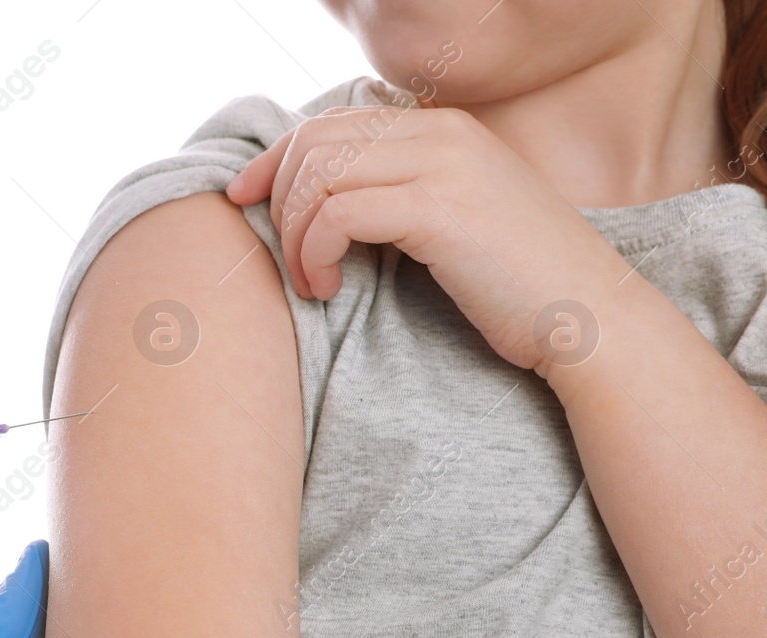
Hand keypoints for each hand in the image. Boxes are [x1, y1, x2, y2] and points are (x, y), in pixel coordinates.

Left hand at [226, 105, 630, 370]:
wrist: (590, 319)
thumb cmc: (516, 288)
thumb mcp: (451, 224)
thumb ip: (396, 198)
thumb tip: (319, 205)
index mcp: (442, 129)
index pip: (329, 123)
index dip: (273, 161)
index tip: (243, 201)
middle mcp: (441, 133)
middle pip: (313, 142)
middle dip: (277, 199)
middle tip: (282, 257)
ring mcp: (442, 165)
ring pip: (317, 175)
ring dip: (295, 236)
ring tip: (312, 284)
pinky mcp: (439, 208)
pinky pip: (337, 214)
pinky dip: (315, 253)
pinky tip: (329, 288)